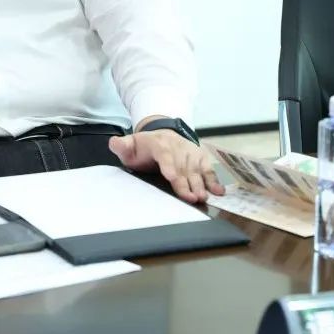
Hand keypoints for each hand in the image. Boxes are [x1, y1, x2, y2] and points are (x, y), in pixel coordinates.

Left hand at [108, 129, 224, 203]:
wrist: (162, 135)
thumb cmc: (144, 147)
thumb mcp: (130, 145)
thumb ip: (121, 145)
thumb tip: (114, 143)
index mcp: (158, 143)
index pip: (164, 154)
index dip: (169, 165)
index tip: (172, 176)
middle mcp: (177, 146)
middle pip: (182, 166)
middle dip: (187, 182)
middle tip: (191, 197)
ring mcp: (190, 152)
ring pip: (196, 168)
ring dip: (201, 183)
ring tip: (203, 197)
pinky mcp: (200, 157)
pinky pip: (208, 168)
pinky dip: (214, 179)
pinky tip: (218, 191)